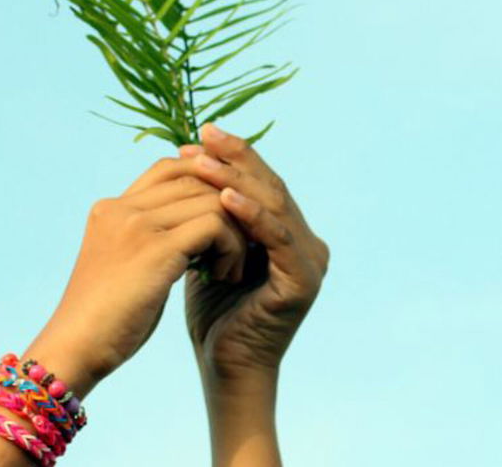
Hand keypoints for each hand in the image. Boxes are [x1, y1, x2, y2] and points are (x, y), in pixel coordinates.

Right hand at [25, 156, 250, 394]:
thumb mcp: (128, 266)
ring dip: (235, 231)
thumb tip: (196, 231)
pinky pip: (215, 224)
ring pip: (212, 199)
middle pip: (196, 177)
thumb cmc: (106, 320)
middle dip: (229, 207)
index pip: (169, 168)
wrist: (77, 350)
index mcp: (110, 209)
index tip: (227, 215)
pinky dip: (231, 247)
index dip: (205, 183)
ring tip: (229, 268)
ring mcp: (136, 225)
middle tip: (238, 245)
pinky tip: (224, 275)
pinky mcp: (156, 249)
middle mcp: (121, 207)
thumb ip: (152, 239)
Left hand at [181, 123, 329, 381]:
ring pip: (274, 206)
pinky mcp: (305, 279)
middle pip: (272, 187)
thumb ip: (214, 217)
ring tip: (204, 160)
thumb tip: (191, 167)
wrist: (225, 368)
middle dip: (236, 158)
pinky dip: (251, 215)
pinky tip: (224, 198)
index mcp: (289, 235)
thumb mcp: (211, 253)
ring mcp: (311, 260)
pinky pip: (276, 238)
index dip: (234, 157)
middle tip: (203, 133)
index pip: (262, 184)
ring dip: (237, 180)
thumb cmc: (214, 316)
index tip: (196, 137)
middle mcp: (308, 243)